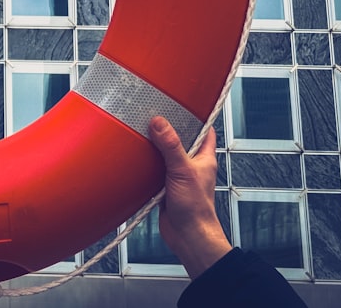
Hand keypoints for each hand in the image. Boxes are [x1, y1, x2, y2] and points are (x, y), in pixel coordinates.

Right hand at [148, 116, 232, 278]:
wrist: (188, 237)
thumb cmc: (196, 209)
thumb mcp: (183, 171)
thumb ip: (171, 145)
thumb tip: (159, 122)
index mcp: (204, 157)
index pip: (205, 130)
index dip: (197, 116)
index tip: (183, 102)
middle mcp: (191, 164)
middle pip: (180, 139)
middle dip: (168, 128)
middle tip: (154, 114)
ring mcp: (178, 175)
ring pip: (165, 154)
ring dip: (154, 146)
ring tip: (141, 132)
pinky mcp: (165, 186)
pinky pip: (154, 169)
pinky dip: (145, 164)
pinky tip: (135, 159)